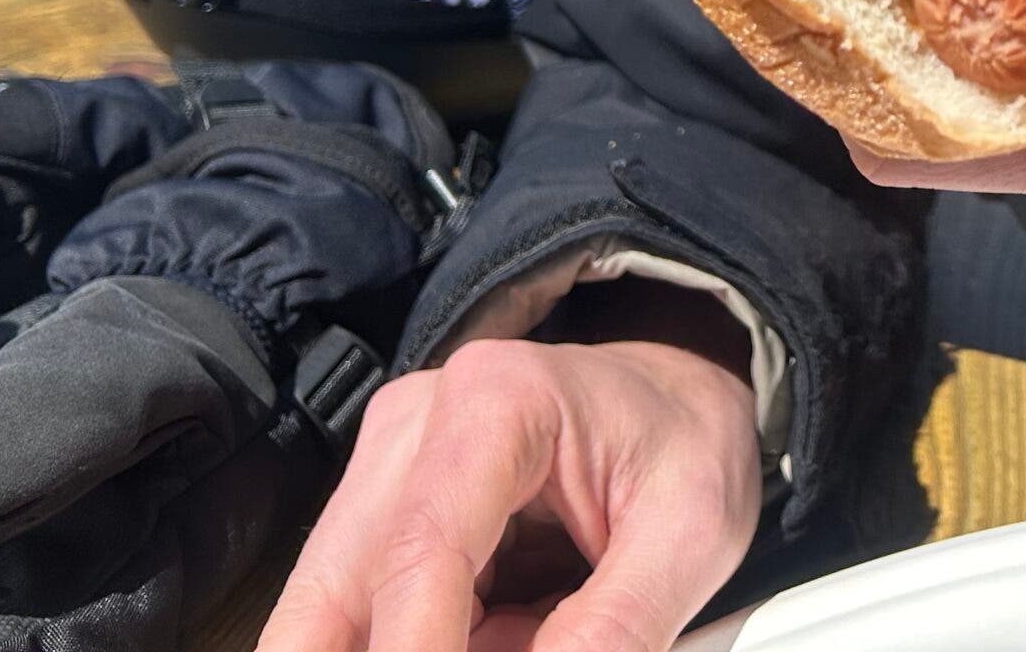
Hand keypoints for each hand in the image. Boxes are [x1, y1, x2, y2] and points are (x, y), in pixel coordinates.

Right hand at [260, 339, 762, 651]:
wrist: (676, 398)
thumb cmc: (684, 442)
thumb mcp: (692, 532)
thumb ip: (616, 624)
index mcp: (497, 399)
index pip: (421, 552)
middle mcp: (416, 421)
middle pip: (342, 589)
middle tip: (505, 646)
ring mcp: (384, 463)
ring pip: (333, 611)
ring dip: (411, 643)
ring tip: (522, 623)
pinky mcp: (378, 508)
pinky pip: (360, 613)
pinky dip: (424, 641)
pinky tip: (507, 628)